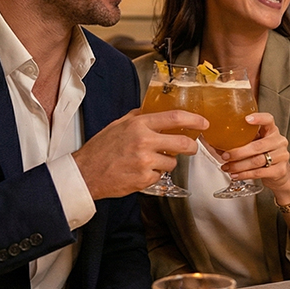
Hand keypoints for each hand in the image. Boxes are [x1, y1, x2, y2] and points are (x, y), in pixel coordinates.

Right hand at [73, 108, 205, 198]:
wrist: (85, 174)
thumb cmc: (100, 149)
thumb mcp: (118, 125)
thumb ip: (138, 116)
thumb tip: (154, 109)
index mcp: (139, 125)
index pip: (174, 117)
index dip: (194, 119)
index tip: (203, 122)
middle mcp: (144, 142)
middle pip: (183, 143)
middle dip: (191, 146)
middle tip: (191, 147)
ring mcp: (145, 162)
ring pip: (172, 162)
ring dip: (166, 162)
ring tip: (149, 161)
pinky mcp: (144, 179)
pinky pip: (160, 175)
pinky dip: (154, 174)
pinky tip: (140, 171)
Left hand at [215, 112, 289, 195]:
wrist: (279, 173)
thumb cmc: (263, 155)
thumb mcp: (255, 144)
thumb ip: (239, 141)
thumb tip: (212, 141)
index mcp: (271, 130)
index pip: (268, 120)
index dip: (259, 118)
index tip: (247, 119)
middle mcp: (279, 141)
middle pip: (258, 146)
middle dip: (238, 152)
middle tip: (225, 156)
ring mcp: (282, 155)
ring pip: (257, 161)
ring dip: (239, 165)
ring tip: (227, 167)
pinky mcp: (280, 170)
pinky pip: (259, 172)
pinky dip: (245, 174)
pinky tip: (236, 174)